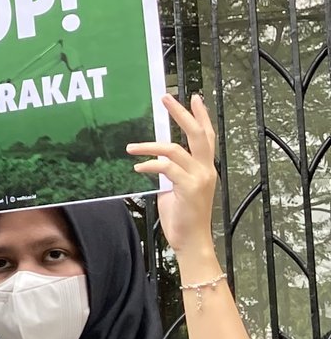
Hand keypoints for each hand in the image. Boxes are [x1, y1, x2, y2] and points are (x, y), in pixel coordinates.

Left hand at [129, 93, 219, 271]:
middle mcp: (207, 169)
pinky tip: (137, 166)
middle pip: (198, 134)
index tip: (194, 98)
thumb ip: (170, 173)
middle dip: (182, 114)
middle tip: (166, 98)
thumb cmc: (182, 216)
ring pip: (176, 149)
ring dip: (150, 145)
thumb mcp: (175, 189)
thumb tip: (155, 162)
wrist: (191, 240)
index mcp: (206, 167)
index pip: (207, 136)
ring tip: (131, 147)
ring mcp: (200, 178)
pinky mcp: (189, 188)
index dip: (201, 116)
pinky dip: (150, 164)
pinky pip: (167, 168)